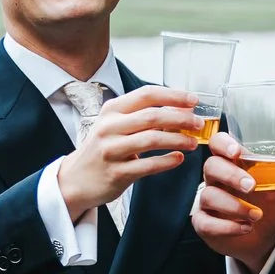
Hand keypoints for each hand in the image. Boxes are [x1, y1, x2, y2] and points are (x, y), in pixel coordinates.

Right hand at [54, 85, 200, 218]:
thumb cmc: (103, 149)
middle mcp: (109, 127)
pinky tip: (178, 159)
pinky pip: (148, 165)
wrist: (76, 179)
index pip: (147, 94)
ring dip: (178, 140)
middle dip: (181, 118)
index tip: (193, 100)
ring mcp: (111, 150)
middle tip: (198, 124)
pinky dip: (167, 161)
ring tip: (192, 143)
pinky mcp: (116, 173)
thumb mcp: (115, 125)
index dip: (173, 95)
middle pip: (153, 116)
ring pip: (153, 139)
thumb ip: (142, 116)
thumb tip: (181, 108)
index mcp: (112, 110)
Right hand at [191, 131, 274, 271]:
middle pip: (211, 166)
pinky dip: (227, 227)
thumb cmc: (271, 204)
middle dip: (230, 175)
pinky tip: (246, 228)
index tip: (237, 152)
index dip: (223, 144)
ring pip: (209, 196)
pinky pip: (205, 223)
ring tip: (257, 215)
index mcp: (233, 163)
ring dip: (235, 206)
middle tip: (251, 186)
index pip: (218, 143)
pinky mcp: (204, 223)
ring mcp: (208, 201)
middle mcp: (217, 179)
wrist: (267, 237)